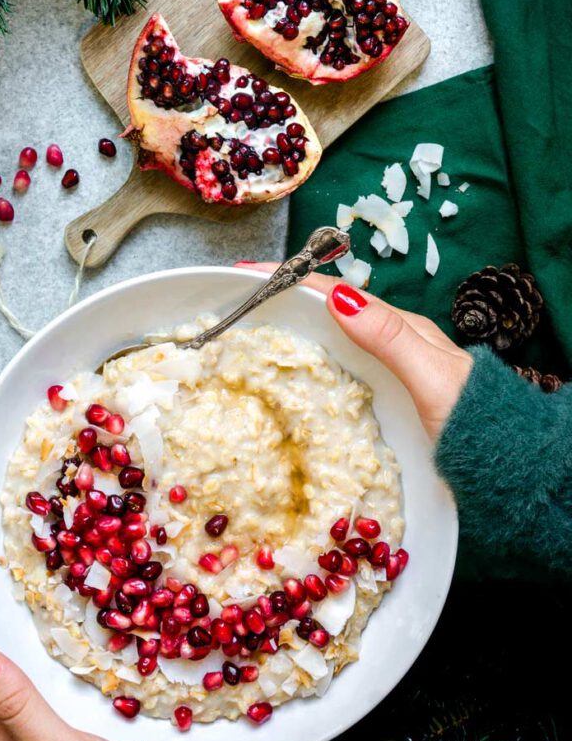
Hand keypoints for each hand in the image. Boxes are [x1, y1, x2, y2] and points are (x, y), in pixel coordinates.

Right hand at [236, 264, 471, 440]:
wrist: (507, 468)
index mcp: (398, 328)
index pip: (333, 291)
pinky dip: (304, 361)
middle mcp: (389, 344)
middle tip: (233, 300)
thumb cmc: (473, 423)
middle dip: (280, 299)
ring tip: (247, 329)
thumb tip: (338, 297)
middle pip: (325, 311)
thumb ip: (389, 337)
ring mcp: (384, 371)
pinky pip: (334, 369)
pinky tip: (288, 374)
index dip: (288, 278)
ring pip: (327, 339)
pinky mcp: (381, 399)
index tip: (246, 272)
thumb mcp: (432, 376)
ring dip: (288, 329)